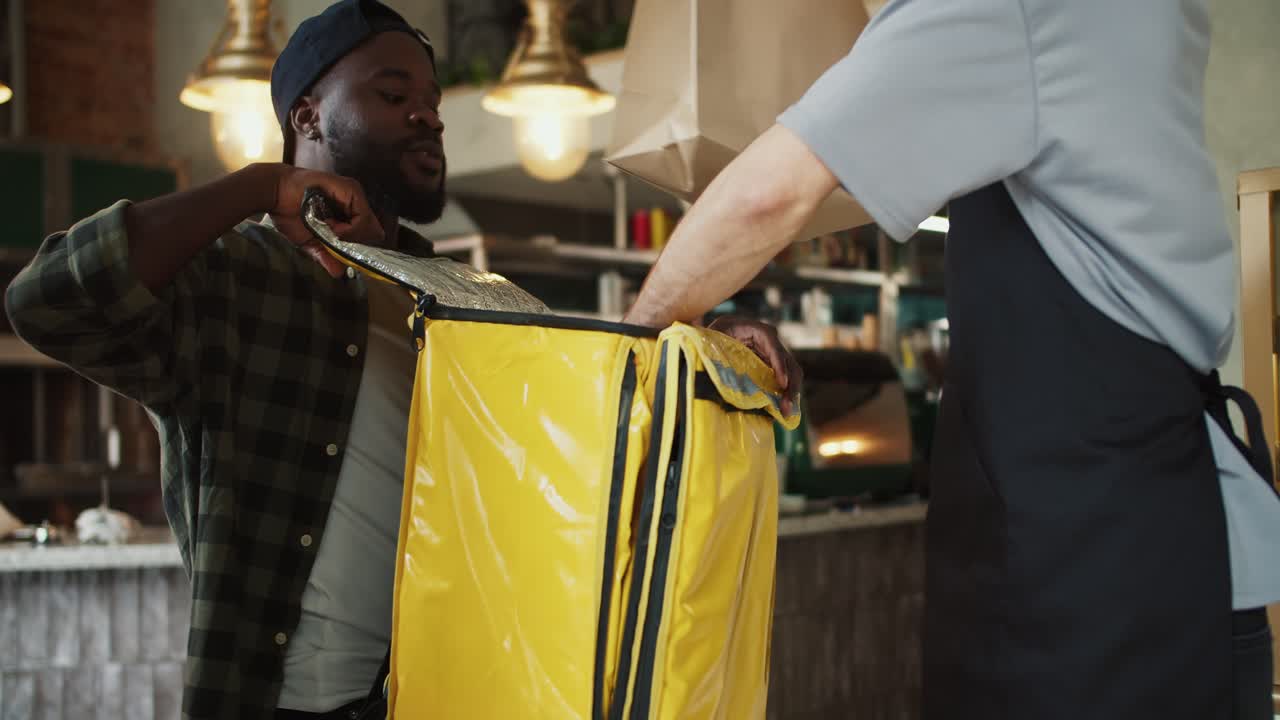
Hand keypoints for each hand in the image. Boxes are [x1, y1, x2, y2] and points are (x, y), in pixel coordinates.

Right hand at [266, 165, 383, 277]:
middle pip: (372, 232)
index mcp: (347, 214)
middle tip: (331, 238)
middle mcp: (354, 204)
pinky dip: (349, 229)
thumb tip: (338, 273)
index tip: (339, 250)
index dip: (357, 246)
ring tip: (327, 228)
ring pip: (370, 228)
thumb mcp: (310, 241)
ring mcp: (355, 196)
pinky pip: (363, 219)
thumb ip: (325, 255)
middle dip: (354, 243)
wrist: (274, 193)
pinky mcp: (352, 190)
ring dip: (349, 236)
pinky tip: (330, 225)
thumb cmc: (289, 213)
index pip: (367, 235)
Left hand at [708, 316, 802, 415]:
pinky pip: (786, 381)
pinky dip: (786, 394)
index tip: (782, 383)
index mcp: (758, 331)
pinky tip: (783, 410)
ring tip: (786, 412)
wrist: (716, 337)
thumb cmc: (713, 336)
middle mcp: (772, 342)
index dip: (780, 365)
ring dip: (791, 393)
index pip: (774, 347)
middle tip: (786, 407)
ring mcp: (775, 356)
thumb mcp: (712, 338)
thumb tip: (710, 363)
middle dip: (790, 385)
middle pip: (789, 363)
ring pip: (792, 374)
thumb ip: (713, 347)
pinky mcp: (773, 368)